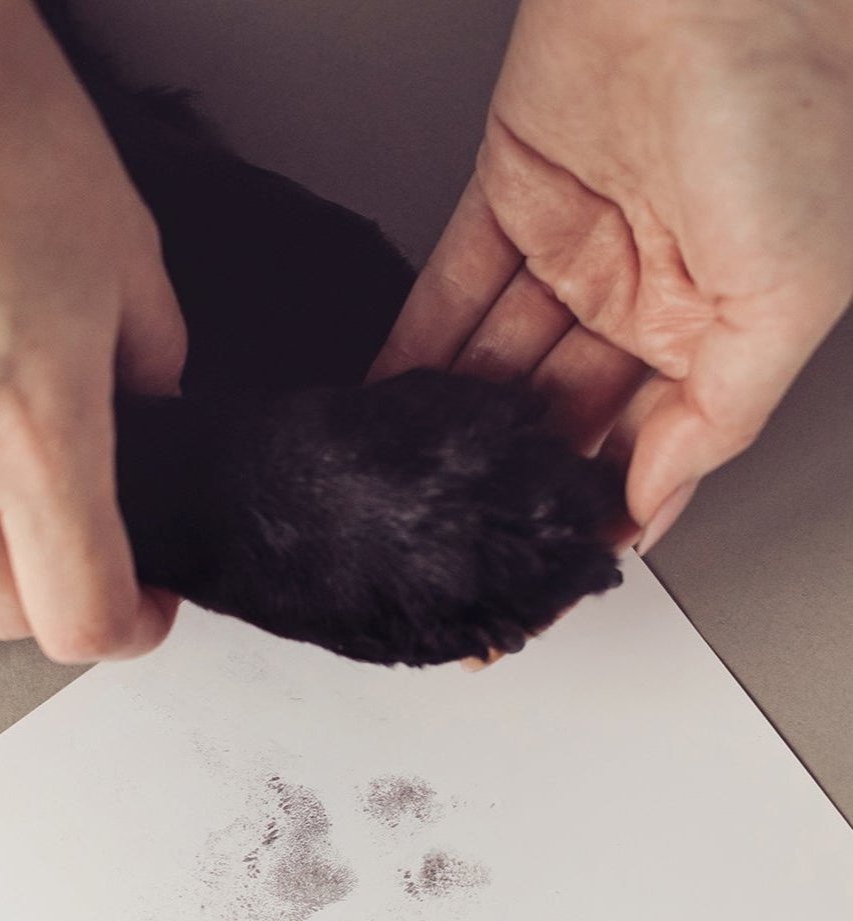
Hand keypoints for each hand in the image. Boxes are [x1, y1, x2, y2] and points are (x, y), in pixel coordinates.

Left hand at [372, 0, 852, 553]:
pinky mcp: (509, 198)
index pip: (643, 442)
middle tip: (462, 523)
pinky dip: (416, 347)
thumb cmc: (790, 107)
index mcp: (716, 325)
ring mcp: (572, 247)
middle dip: (513, 467)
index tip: (547, 555)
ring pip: (499, 356)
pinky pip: (452, 290)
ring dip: (455, 418)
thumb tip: (657, 497)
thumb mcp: (790, 295)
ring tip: (410, 476)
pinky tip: (389, 403)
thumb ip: (721, 410)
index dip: (595, 501)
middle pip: (561, 407)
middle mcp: (643, 294)